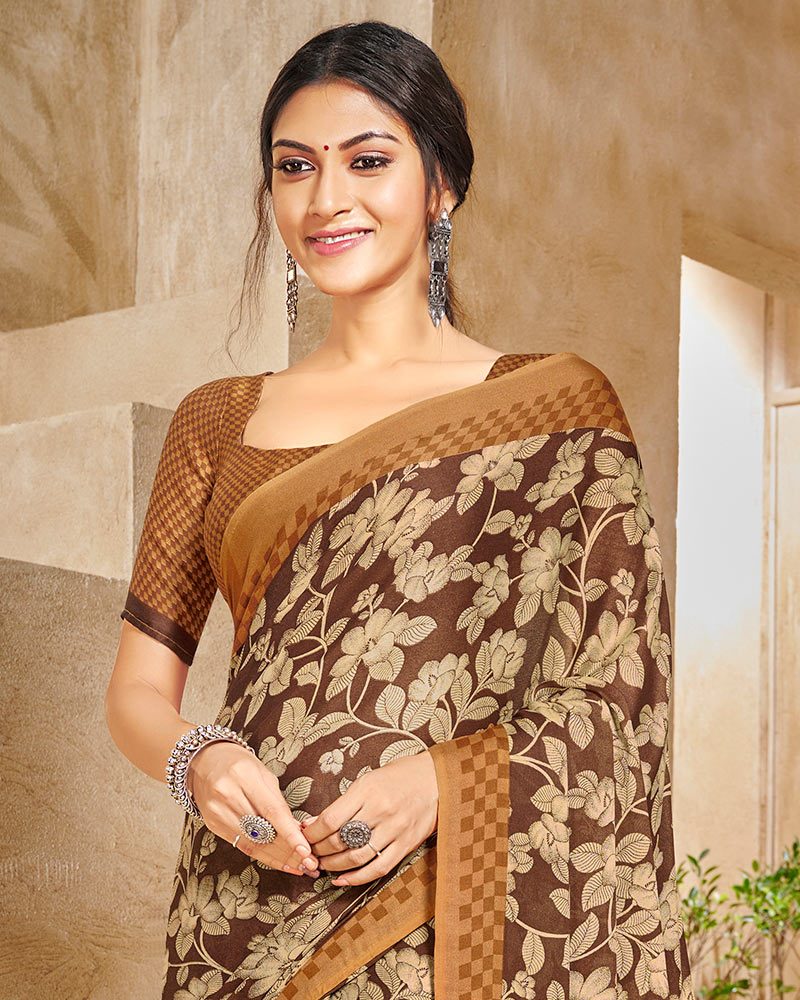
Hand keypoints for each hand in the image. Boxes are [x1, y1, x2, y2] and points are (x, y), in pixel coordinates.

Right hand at [186, 741, 317, 877]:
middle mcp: (228, 795)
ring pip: (254, 843)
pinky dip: (263, 855)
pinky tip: (279, 861)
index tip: (306, 850)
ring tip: (300, 866)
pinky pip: (242, 845)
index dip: (290, 834)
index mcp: (244, 776)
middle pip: (263, 832)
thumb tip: (298, 830)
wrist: (205, 761)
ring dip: (279, 858)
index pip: (272, 811)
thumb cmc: (240, 764)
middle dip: (289, 851)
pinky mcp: (212, 825)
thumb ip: (279, 802)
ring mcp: (217, 812)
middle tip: (310, 863)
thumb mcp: (263, 774)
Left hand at [300, 749, 438, 886]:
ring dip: (333, 866)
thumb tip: (315, 823)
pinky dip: (357, 878)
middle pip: (340, 840)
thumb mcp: (369, 779)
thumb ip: (344, 802)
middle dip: (318, 850)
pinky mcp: (406, 845)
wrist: (437, 779)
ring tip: (322, 865)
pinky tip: (342, 879)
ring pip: (356, 858)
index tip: (303, 835)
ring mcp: (395, 830)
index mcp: (368, 790)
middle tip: (309, 852)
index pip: (330, 819)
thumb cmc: (400, 776)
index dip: (312, 833)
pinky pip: (378, 868)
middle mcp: (381, 811)